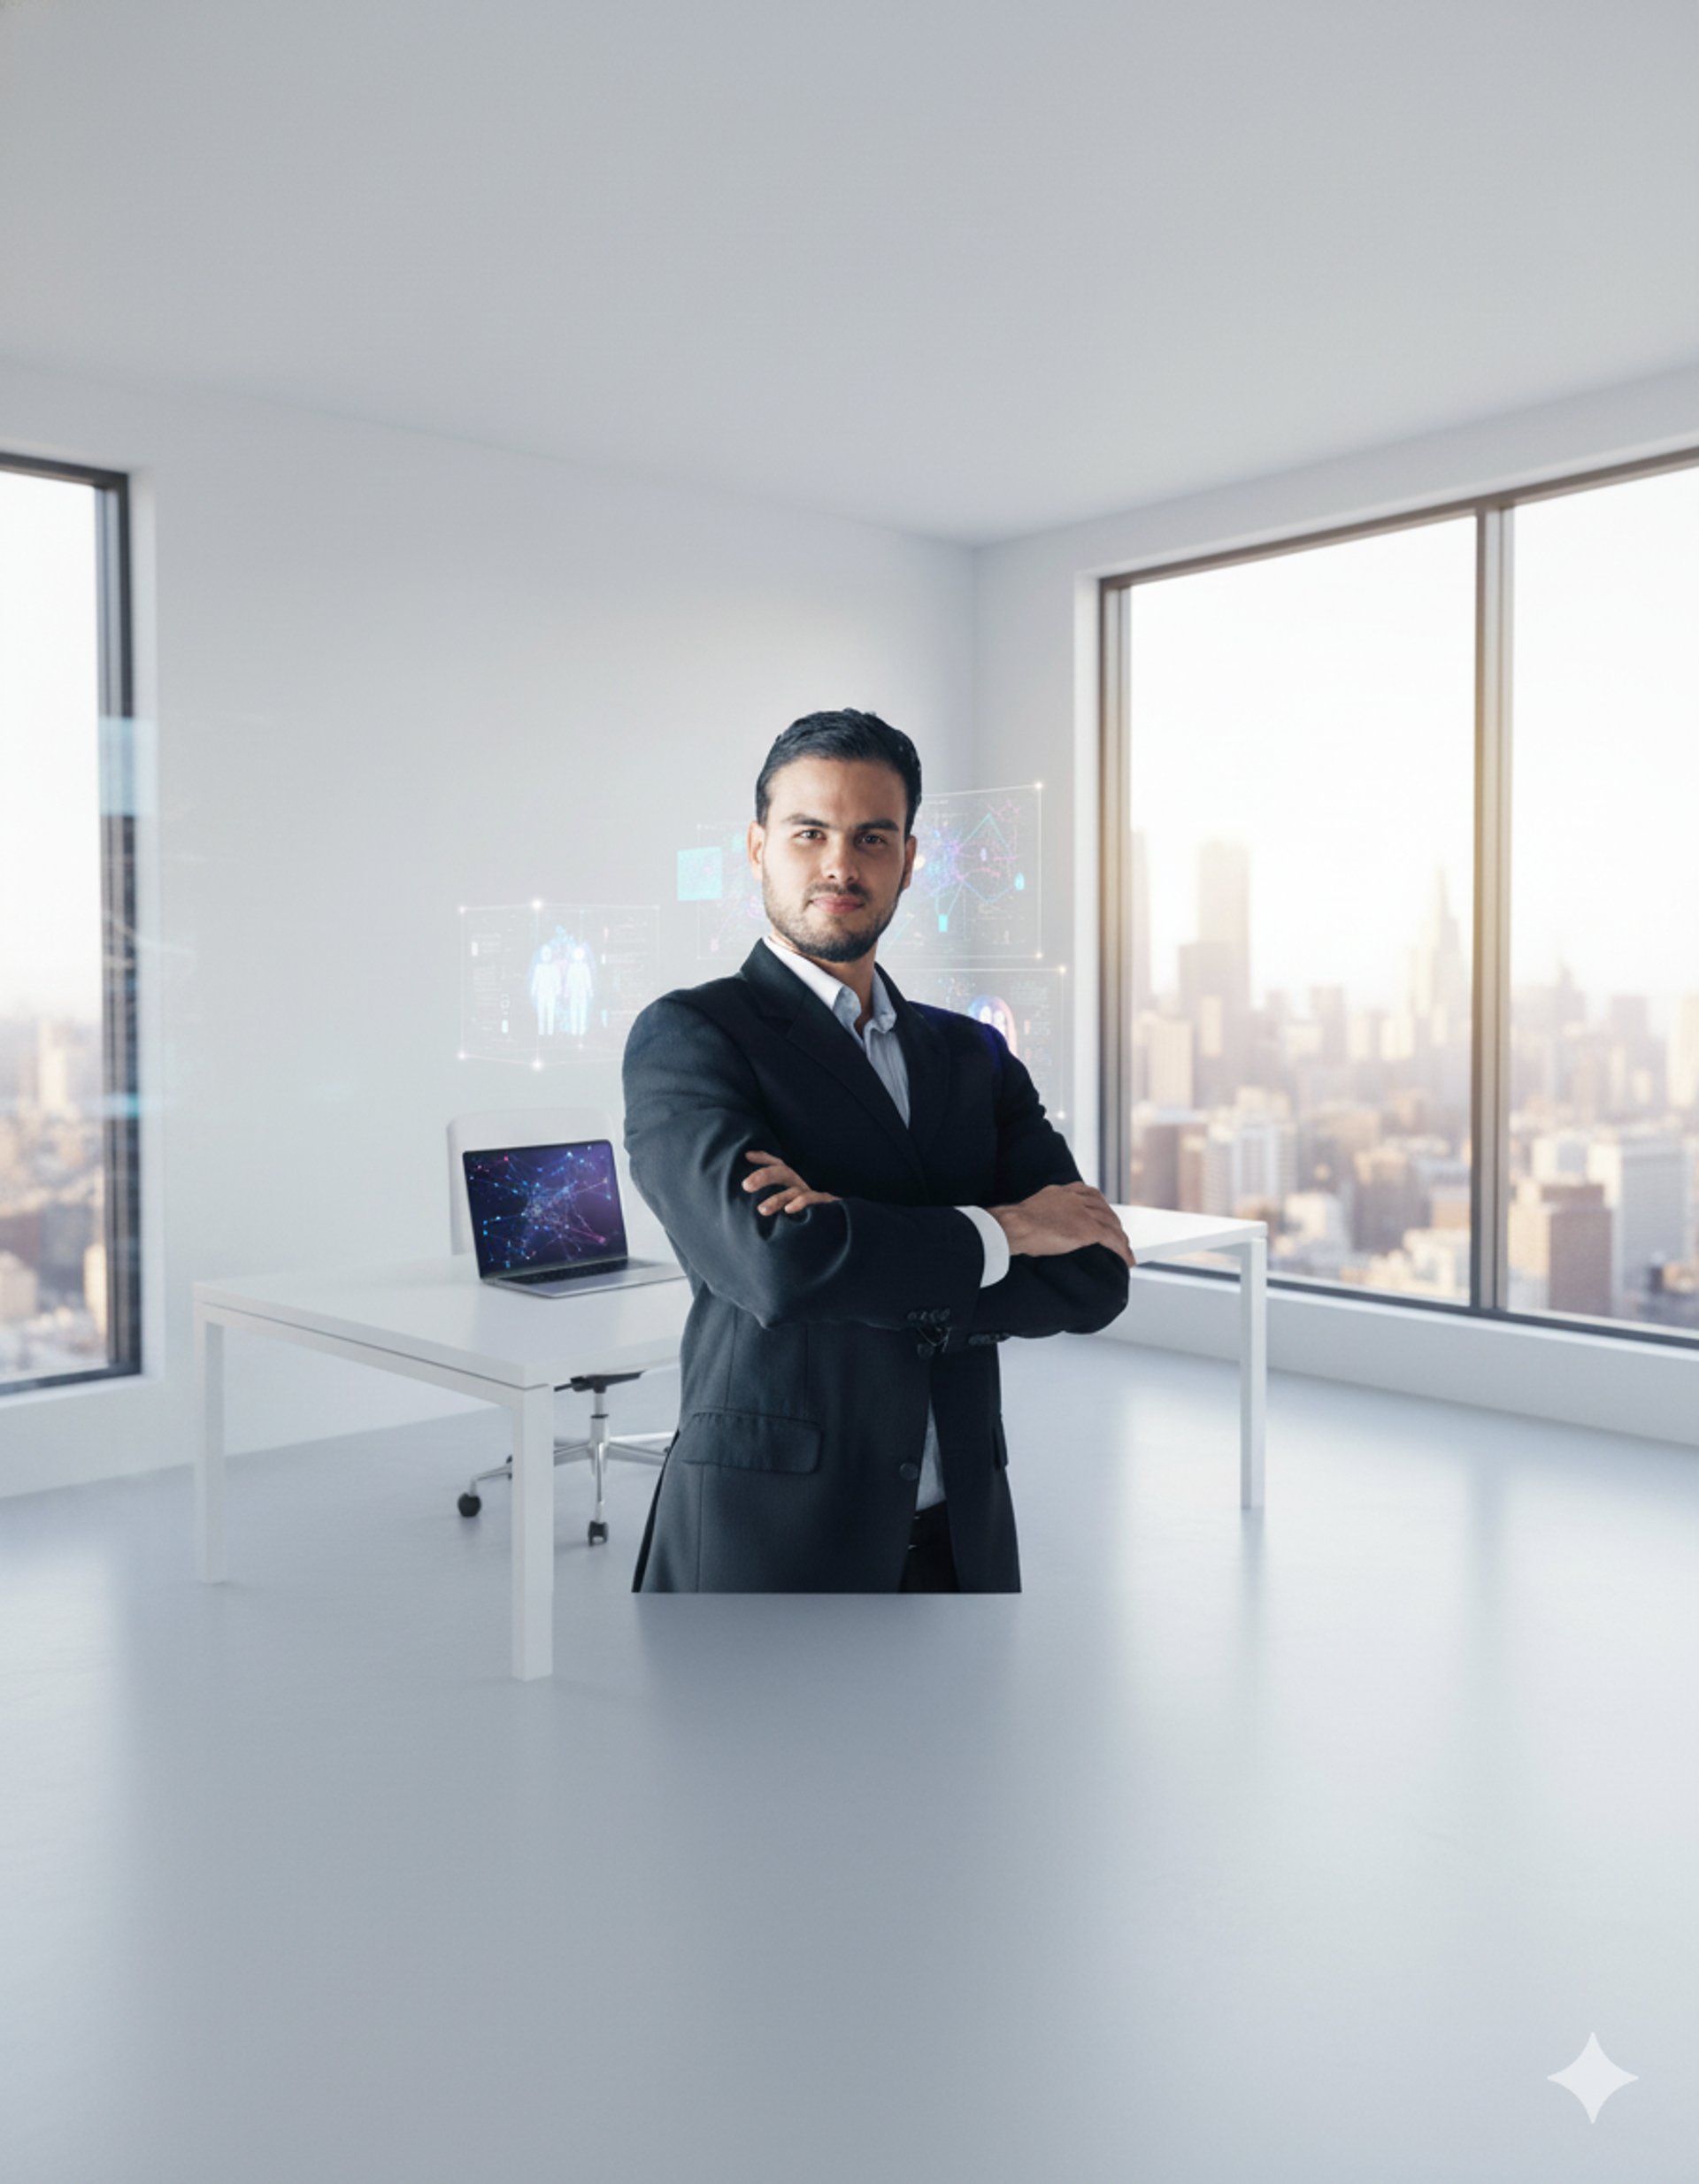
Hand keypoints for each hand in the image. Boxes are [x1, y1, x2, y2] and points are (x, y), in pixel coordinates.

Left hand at [742, 1148, 839, 1217]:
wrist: (844, 1220)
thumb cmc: (816, 1209)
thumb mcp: (794, 1200)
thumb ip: (777, 1198)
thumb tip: (756, 1189)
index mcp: (794, 1180)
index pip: (778, 1165)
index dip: (764, 1158)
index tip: (748, 1156)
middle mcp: (803, 1182)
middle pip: (782, 1172)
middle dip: (763, 1176)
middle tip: (746, 1186)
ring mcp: (815, 1191)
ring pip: (793, 1190)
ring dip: (777, 1199)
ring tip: (762, 1210)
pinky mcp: (826, 1202)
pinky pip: (813, 1198)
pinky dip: (801, 1202)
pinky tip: (789, 1209)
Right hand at [990, 1182, 1133, 1266]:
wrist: (1013, 1226)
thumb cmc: (1015, 1223)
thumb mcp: (1032, 1209)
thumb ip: (1045, 1212)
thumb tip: (1042, 1224)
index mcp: (1063, 1192)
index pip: (1090, 1194)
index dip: (1101, 1206)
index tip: (1104, 1213)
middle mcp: (1077, 1199)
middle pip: (1105, 1209)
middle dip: (1114, 1223)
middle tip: (1119, 1236)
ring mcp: (1084, 1213)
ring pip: (1112, 1224)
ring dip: (1121, 1238)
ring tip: (1125, 1250)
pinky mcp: (1088, 1229)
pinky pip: (1112, 1240)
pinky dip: (1122, 1250)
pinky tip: (1126, 1259)